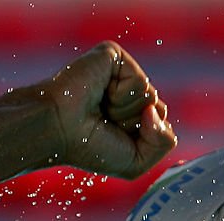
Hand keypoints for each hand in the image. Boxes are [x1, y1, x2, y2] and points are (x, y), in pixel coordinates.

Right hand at [43, 41, 176, 178]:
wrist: (58, 129)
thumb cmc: (90, 148)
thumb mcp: (137, 162)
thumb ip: (164, 142)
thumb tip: (157, 108)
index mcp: (130, 113)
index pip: (162, 125)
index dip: (143, 139)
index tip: (112, 139)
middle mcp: (126, 91)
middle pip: (160, 110)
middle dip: (136, 126)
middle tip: (105, 124)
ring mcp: (121, 72)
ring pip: (151, 97)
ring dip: (126, 113)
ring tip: (100, 109)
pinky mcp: (113, 56)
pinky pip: (140, 82)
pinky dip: (122, 96)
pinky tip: (100, 94)